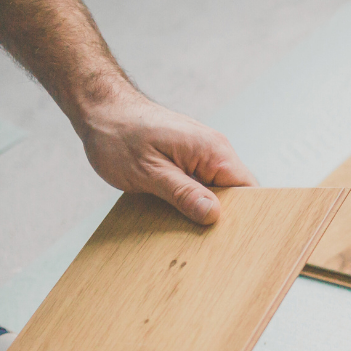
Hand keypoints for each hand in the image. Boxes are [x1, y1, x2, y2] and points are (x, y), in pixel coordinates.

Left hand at [77, 89, 256, 224]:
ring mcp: (203, 154)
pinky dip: (196, 202)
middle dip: (225, 218)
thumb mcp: (148, 172)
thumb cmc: (118, 135)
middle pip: (238, 194)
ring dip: (207, 211)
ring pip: (220, 192)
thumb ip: (183, 194)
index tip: (229, 239)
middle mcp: (215, 150)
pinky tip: (180, 216)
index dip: (244, 217)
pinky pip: (205, 186)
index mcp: (212, 150)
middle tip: (204, 241)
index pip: (249, 190)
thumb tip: (213, 215)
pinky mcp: (191, 159)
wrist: (101, 109)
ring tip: (191, 232)